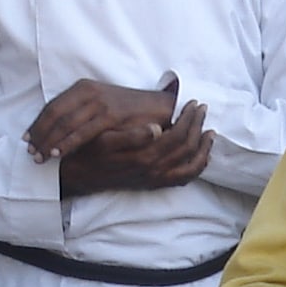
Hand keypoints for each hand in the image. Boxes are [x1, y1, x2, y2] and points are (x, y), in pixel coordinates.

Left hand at [26, 78, 179, 160]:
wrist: (158, 108)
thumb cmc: (127, 110)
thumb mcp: (99, 106)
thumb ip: (79, 113)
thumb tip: (54, 129)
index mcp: (82, 87)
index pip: (52, 106)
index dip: (36, 124)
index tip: (26, 139)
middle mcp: (88, 92)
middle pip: (54, 115)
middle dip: (39, 136)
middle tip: (30, 153)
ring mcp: (100, 103)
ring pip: (65, 124)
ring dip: (49, 142)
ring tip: (40, 157)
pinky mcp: (111, 115)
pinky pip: (83, 132)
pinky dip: (67, 143)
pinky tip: (58, 153)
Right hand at [60, 103, 212, 195]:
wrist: (75, 177)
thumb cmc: (88, 153)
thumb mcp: (104, 140)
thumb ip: (131, 135)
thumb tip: (156, 128)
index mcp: (144, 156)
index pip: (177, 135)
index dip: (188, 118)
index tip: (192, 102)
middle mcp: (153, 171)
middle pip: (188, 149)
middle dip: (198, 127)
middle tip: (203, 109)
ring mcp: (155, 180)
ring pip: (190, 167)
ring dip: (204, 150)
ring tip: (209, 133)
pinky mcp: (153, 184)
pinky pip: (182, 180)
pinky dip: (196, 168)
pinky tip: (200, 157)